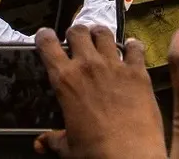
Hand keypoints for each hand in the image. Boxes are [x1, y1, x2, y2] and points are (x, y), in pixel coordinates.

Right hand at [34, 26, 164, 158]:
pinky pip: (135, 48)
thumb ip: (53, 140)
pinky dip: (132, 46)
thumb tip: (40, 144)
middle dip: (75, 33)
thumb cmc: (94, 153)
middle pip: (78, 31)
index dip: (44, 37)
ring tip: (100, 38)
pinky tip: (132, 48)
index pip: (48, 45)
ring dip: (100, 34)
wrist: (130, 156)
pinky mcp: (138, 72)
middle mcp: (88, 65)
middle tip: (76, 40)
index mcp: (65, 80)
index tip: (45, 35)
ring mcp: (115, 66)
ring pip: (104, 33)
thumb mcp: (68, 148)